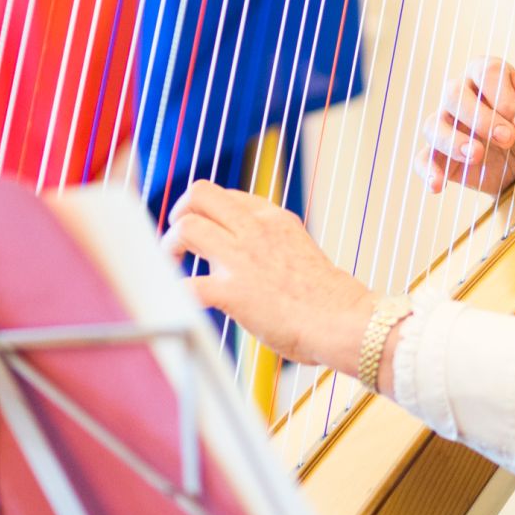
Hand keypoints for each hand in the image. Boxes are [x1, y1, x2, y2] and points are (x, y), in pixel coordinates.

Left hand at [163, 181, 373, 369]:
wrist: (343, 320)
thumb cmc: (327, 297)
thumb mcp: (299, 250)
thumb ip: (271, 245)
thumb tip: (252, 260)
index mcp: (273, 219)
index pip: (226, 195)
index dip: (207, 212)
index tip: (204, 231)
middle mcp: (255, 230)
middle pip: (199, 194)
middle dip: (180, 214)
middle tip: (180, 241)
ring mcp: (242, 259)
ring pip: (187, 227)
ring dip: (170, 245)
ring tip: (175, 265)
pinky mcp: (232, 292)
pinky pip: (187, 284)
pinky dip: (175, 292)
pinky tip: (181, 300)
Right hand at [413, 57, 514, 194]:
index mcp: (487, 76)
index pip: (486, 72)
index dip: (505, 96)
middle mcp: (461, 94)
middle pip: (454, 93)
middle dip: (482, 118)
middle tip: (507, 139)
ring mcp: (446, 124)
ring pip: (433, 124)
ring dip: (454, 141)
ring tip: (477, 155)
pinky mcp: (440, 155)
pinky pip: (423, 159)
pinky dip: (428, 171)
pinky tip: (438, 185)